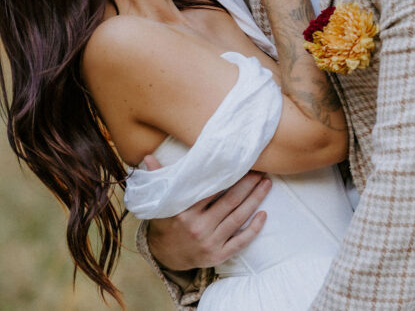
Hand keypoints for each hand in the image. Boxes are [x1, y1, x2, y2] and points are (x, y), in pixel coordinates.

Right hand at [143, 155, 271, 270]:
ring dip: (255, 200)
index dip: (229, 175)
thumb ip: (158, 179)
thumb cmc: (166, 223)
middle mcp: (198, 228)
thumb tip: (148, 157)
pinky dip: (253, 229)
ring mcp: (210, 243)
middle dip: (248, 184)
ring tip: (267, 184)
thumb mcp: (159, 202)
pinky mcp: (218, 255)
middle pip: (230, 202)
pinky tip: (263, 214)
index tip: (241, 162)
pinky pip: (240, 242)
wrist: (165, 257)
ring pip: (238, 218)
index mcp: (184, 212)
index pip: (211, 190)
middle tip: (261, 170)